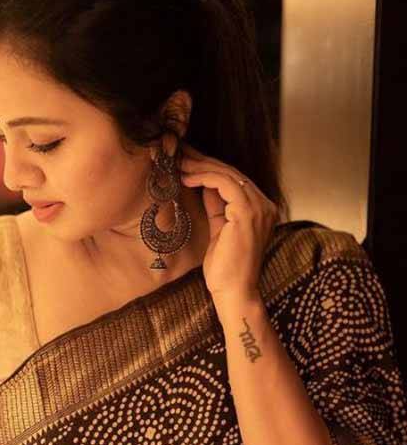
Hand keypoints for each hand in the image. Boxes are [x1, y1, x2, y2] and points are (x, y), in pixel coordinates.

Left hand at [179, 142, 278, 307]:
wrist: (234, 291)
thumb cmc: (225, 268)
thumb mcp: (219, 230)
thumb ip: (217, 208)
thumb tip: (205, 186)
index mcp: (261, 209)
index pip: (234, 180)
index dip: (209, 168)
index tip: (187, 161)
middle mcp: (265, 205)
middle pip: (231, 173)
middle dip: (203, 161)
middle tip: (180, 152)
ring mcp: (259, 208)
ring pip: (227, 175)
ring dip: (200, 166)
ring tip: (179, 162)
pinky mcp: (247, 213)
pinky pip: (224, 184)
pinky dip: (204, 177)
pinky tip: (186, 177)